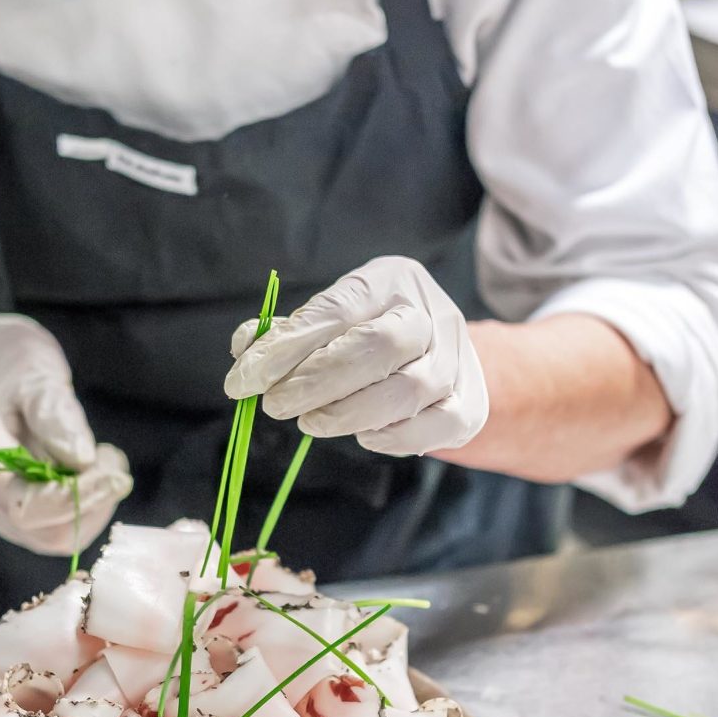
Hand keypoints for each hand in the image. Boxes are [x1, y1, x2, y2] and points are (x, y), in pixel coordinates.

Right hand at [0, 314, 131, 554]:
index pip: (24, 505)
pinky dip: (91, 506)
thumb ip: (54, 415)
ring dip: (96, 506)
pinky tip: (99, 471)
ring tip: (108, 460)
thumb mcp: (34, 377)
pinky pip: (61, 529)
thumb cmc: (13, 373)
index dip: (73, 497)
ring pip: (55, 537)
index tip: (110, 470)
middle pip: (42, 531)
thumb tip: (82, 460)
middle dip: (91, 502)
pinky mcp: (25, 514)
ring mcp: (3, 510)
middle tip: (114, 461)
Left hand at [224, 257, 488, 456]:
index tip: (244, 380)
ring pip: (410, 390)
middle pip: (381, 346)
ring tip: (310, 422)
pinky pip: (440, 425)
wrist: (437, 349)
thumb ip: (286, 332)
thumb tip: (247, 351)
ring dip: (348, 413)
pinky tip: (362, 434)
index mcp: (391, 279)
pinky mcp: (472, 401)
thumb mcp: (329, 315)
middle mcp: (433, 311)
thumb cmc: (368, 330)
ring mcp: (459, 357)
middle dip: (317, 382)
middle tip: (276, 405)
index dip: (286, 347)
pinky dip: (395, 437)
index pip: (337, 310)